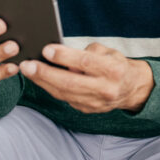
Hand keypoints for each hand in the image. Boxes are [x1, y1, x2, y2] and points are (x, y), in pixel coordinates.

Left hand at [20, 43, 153, 113]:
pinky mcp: (86, 109)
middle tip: (28, 65)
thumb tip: (62, 57)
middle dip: (46, 73)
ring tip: (28, 70)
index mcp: (113, 70)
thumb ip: (87, 53)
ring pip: (63, 93)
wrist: (131, 89)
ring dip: (43, 82)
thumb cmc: (116, 64)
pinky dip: (50, 88)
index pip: (85, 62)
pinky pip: (64, 98)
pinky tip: (39, 79)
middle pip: (70, 82)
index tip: (46, 49)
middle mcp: (104, 88)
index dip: (64, 56)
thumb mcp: (108, 52)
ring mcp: (95, 102)